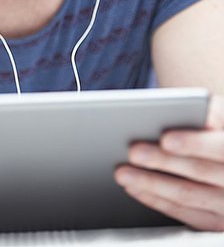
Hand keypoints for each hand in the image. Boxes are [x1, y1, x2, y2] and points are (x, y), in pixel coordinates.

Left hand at [114, 94, 223, 231]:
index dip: (194, 143)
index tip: (166, 139)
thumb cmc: (220, 131)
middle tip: (133, 152)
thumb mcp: (223, 118)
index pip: (221, 147)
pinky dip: (157, 200)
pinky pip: (185, 214)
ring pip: (189, 195)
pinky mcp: (217, 222)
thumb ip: (213, 113)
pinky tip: (136, 188)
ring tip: (123, 172)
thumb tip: (203, 115)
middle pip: (200, 170)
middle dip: (163, 161)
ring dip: (152, 184)